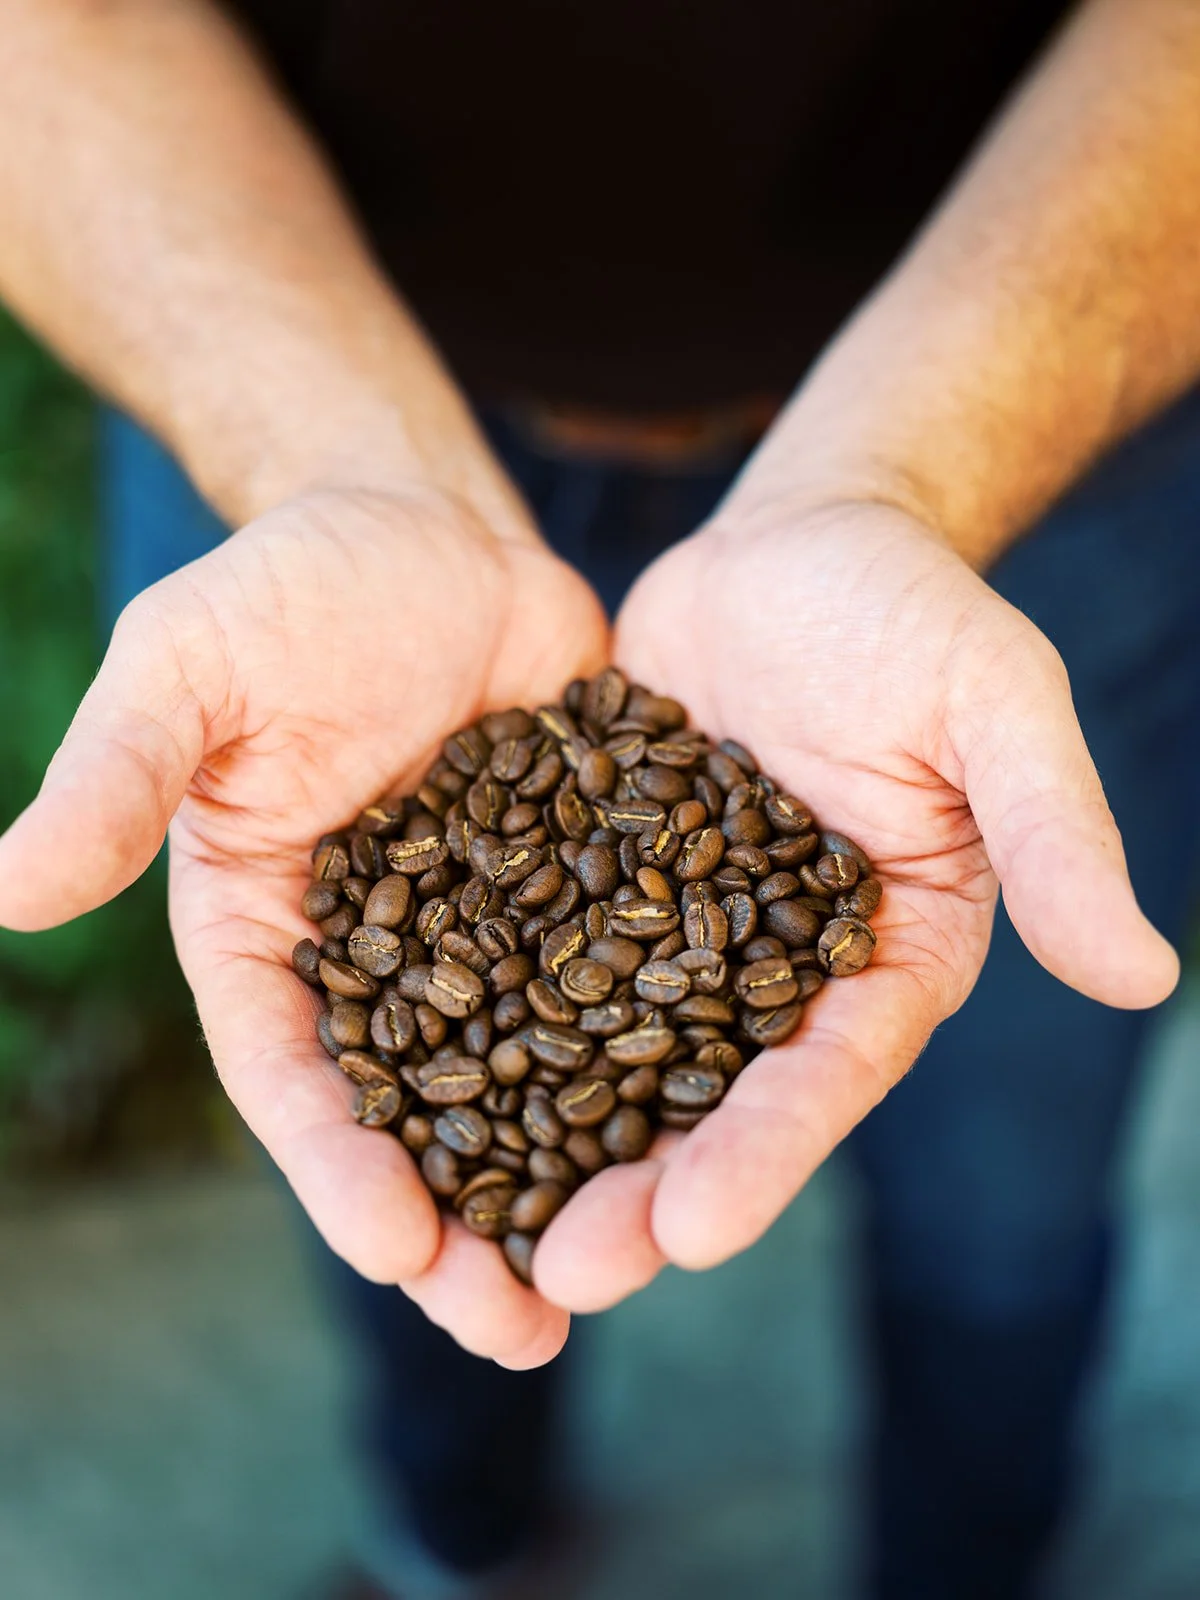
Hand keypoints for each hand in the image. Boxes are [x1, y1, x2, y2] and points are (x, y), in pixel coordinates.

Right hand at [0, 485, 606, 1367]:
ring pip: (533, 1072)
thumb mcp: (187, 668)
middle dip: (464, 1224)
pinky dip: (659, 1054)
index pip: (295, 1073)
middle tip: (524, 1330)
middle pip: (420, 1109)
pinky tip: (712, 1125)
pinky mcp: (584, 884)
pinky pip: (628, 978)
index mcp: (273, 928)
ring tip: (630, 1268)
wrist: (424, 525)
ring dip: (573, 1175)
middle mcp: (384, 951)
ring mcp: (493, 926)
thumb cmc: (286, 586)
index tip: (397, 1251)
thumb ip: (118, 779)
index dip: (339, 1167)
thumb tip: (2, 892)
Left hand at [531, 497, 1177, 1311]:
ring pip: (608, 1049)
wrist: (794, 541)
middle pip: (709, 1095)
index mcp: (881, 952)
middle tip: (563, 1276)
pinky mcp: (593, 877)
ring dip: (547, 1137)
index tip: (694, 1232)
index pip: (827, 1071)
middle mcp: (775, 964)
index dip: (766, 1152)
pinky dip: (479, 1014)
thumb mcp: (996, 704)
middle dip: (643, 1188)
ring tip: (471, 1224)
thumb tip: (1144, 975)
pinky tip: (407, 1074)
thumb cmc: (913, 611)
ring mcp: (676, 927)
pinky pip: (532, 952)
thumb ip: (1056, 832)